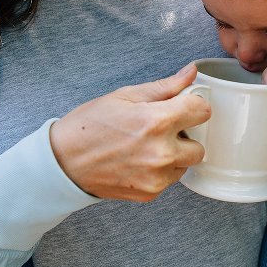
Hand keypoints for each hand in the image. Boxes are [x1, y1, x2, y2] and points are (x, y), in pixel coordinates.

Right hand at [49, 64, 210, 201]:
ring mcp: (156, 177)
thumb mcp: (125, 96)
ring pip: (185, 164)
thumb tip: (190, 73)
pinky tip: (138, 160)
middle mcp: (162, 152)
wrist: (62, 162)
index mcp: (157, 122)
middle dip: (185, 136)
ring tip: (146, 145)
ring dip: (174, 154)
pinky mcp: (150, 193)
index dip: (192, 106)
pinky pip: (169, 179)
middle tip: (160, 129)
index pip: (203, 111)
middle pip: (200, 145)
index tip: (181, 107)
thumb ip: (164, 87)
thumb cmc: (89, 126)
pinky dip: (160, 170)